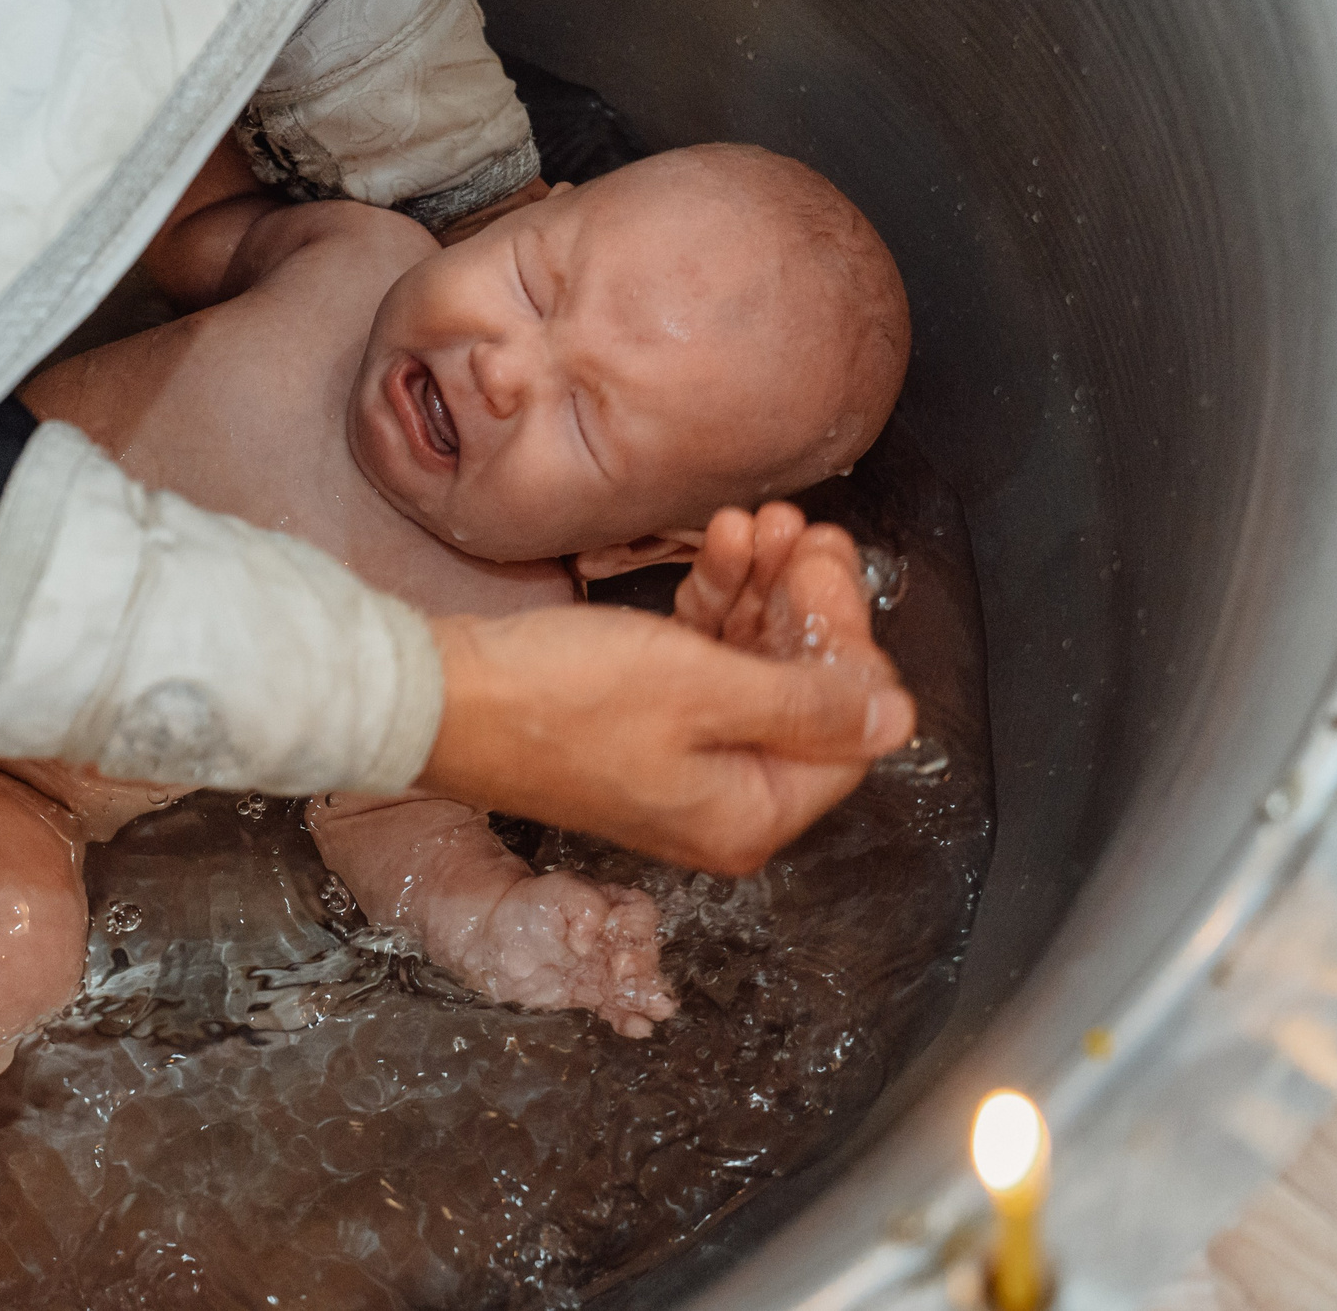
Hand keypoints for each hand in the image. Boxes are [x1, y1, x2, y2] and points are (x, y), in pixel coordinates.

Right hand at [413, 520, 914, 874]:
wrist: (438, 697)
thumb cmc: (555, 700)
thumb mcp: (698, 687)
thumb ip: (807, 701)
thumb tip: (897, 720)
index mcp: (749, 813)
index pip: (845, 729)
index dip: (845, 640)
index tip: (826, 564)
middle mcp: (722, 799)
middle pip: (802, 692)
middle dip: (803, 604)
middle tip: (800, 532)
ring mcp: (679, 760)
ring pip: (753, 666)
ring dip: (758, 591)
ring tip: (753, 523)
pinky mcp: (640, 723)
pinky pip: (703, 663)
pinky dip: (712, 606)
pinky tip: (713, 549)